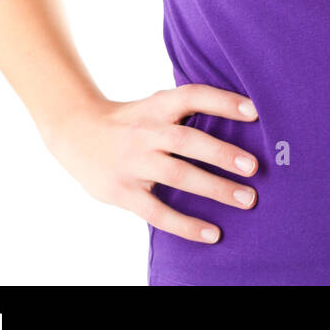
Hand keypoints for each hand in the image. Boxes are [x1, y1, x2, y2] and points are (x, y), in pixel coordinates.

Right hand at [42, 86, 259, 242]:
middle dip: (222, 153)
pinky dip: (186, 224)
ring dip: (214, 188)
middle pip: (187, 140)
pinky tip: (212, 233)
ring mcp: (134, 162)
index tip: (255, 111)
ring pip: (177, 175)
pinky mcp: (124, 192)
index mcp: (157, 106)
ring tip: (247, 199)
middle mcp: (146, 132)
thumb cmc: (131, 120)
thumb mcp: (153, 106)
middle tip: (254, 167)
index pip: (192, 96)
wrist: (75, 132)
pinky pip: (158, 211)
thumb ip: (185, 111)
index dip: (223, 101)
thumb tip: (240, 115)